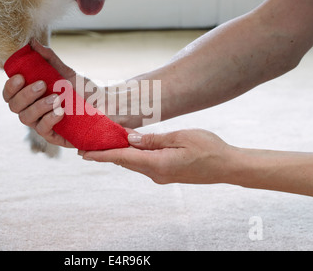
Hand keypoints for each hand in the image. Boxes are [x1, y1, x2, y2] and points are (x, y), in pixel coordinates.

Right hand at [3, 40, 80, 147]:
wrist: (103, 105)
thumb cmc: (82, 90)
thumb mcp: (66, 72)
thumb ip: (48, 59)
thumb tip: (32, 42)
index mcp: (30, 97)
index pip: (9, 94)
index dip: (10, 87)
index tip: (20, 76)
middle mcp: (32, 111)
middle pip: (14, 106)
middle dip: (25, 95)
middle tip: (42, 85)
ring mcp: (41, 124)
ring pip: (26, 118)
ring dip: (39, 106)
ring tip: (56, 98)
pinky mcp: (53, 136)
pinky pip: (43, 130)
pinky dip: (49, 119)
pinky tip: (60, 112)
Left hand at [80, 129, 234, 184]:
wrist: (228, 167)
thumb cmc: (209, 148)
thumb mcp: (181, 137)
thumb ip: (153, 139)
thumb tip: (130, 138)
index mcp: (158, 164)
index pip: (123, 158)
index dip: (102, 155)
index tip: (84, 154)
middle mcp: (156, 174)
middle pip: (125, 162)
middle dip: (106, 153)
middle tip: (88, 146)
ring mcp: (161, 176)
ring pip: (134, 163)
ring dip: (119, 154)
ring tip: (104, 143)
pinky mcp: (167, 174)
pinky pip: (144, 164)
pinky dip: (133, 156)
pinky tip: (129, 146)